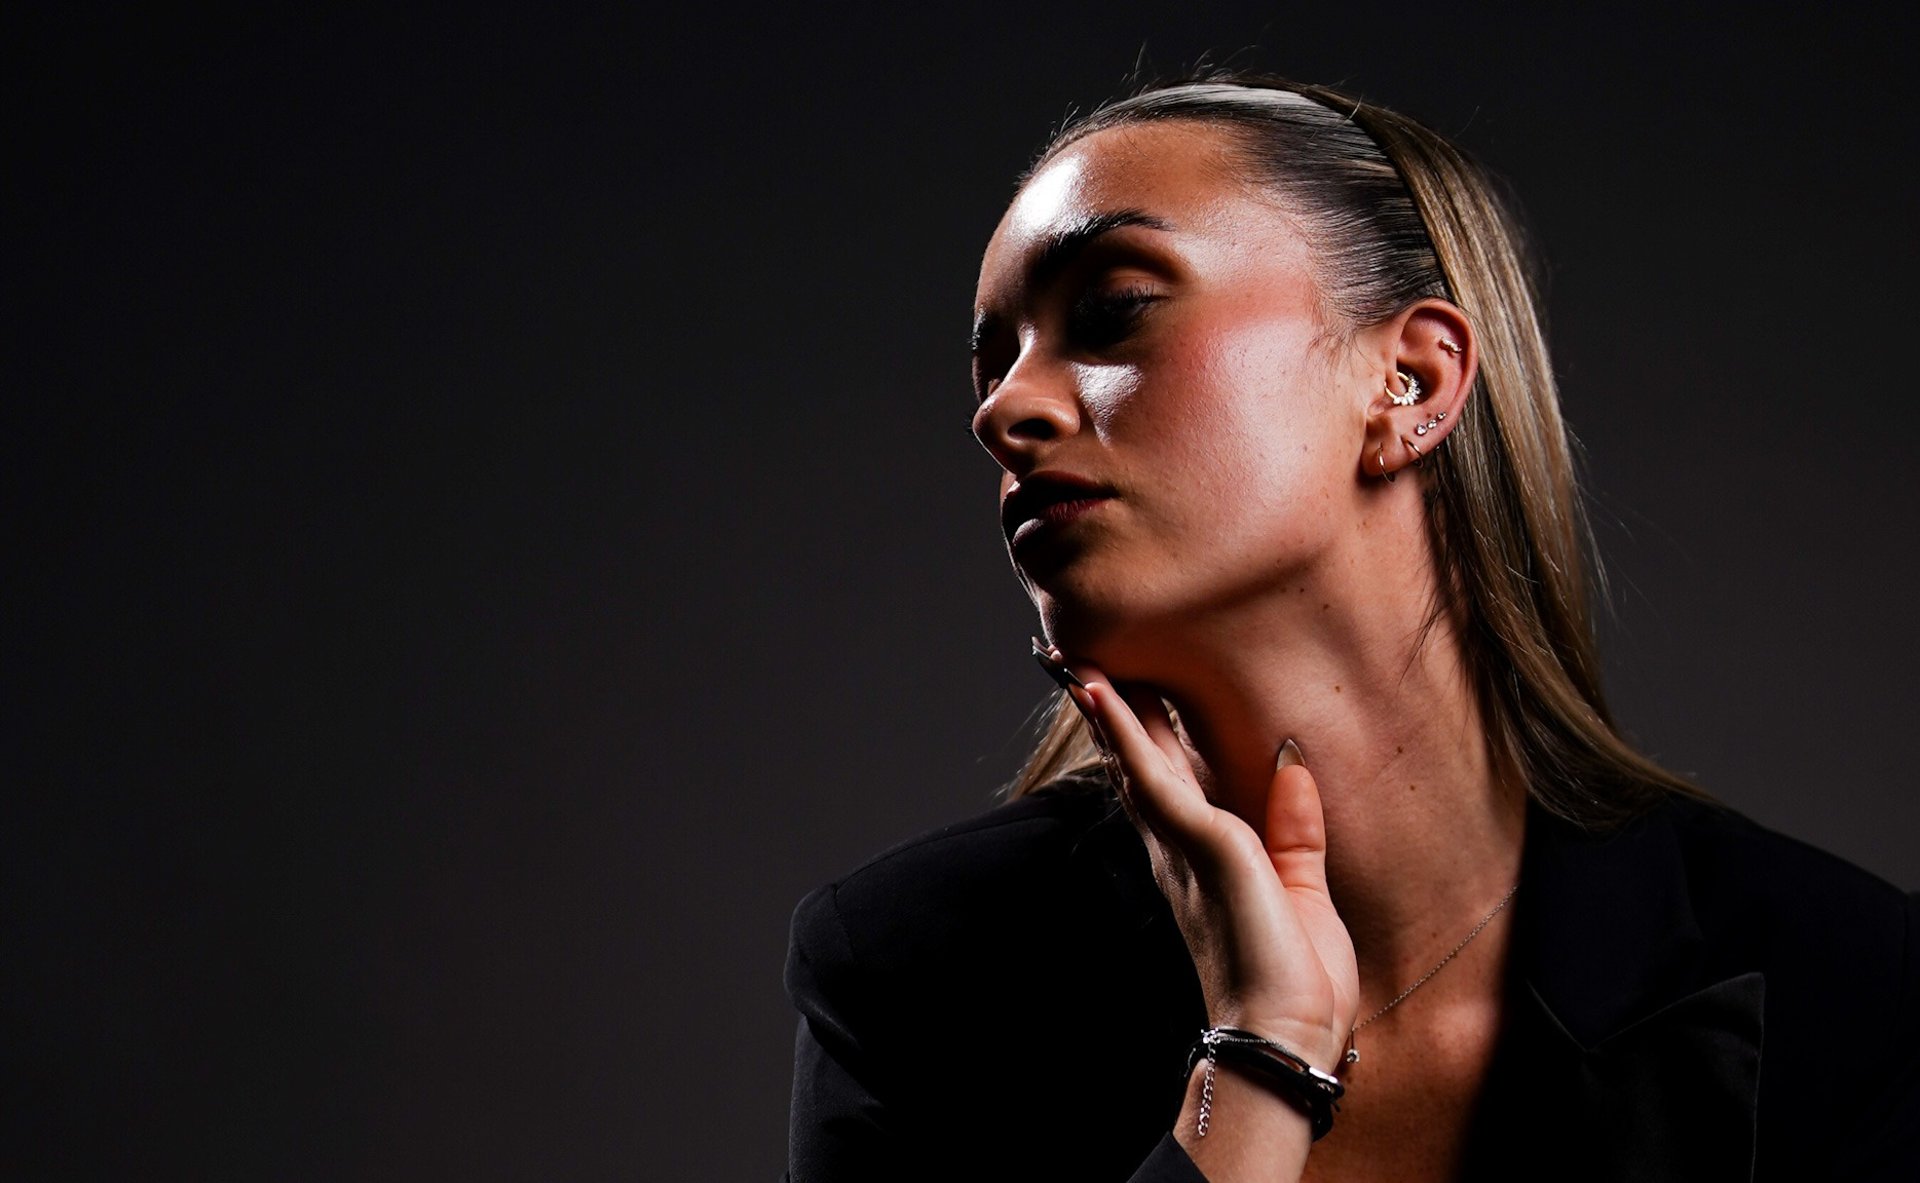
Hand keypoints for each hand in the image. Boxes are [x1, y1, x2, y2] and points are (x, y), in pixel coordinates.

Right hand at [1063, 662, 1357, 1072]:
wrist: (1287, 1032)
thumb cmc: (1296, 981)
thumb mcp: (1305, 889)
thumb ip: (1294, 826)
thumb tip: (1290, 760)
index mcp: (1202, 863)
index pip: (1167, 787)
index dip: (1142, 740)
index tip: (1122, 696)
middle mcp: (1178, 850)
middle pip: (1137, 766)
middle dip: (1112, 716)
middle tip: (1081, 665)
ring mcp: (1180, 844)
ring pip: (1134, 759)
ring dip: (1107, 708)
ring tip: (1078, 662)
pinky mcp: (1194, 838)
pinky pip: (1147, 769)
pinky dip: (1122, 728)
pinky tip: (1100, 691)